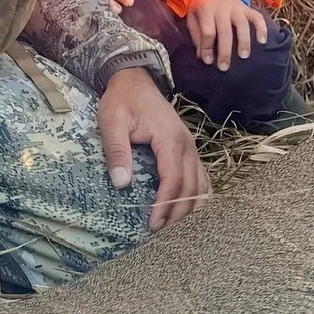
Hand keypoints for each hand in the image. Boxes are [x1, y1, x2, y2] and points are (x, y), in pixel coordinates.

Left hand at [98, 66, 210, 230]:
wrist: (134, 80)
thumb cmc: (122, 100)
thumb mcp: (112, 120)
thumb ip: (117, 150)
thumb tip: (121, 183)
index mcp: (170, 138)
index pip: (174, 179)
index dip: (165, 205)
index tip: (152, 224)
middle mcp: (188, 144)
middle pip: (191, 187)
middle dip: (177, 213)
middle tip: (158, 233)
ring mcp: (191, 147)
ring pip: (201, 185)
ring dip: (188, 208)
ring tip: (170, 226)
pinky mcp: (189, 149)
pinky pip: (201, 178)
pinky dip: (195, 196)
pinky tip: (183, 210)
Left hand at [186, 0, 267, 71]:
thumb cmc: (202, 5)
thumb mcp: (192, 16)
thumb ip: (196, 35)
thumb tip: (202, 56)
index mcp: (205, 9)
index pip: (207, 31)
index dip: (207, 47)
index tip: (208, 61)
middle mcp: (222, 8)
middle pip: (225, 31)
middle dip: (225, 51)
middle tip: (224, 67)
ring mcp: (236, 7)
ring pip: (242, 24)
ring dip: (244, 41)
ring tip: (244, 56)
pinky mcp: (247, 8)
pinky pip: (257, 17)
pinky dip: (261, 28)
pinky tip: (262, 41)